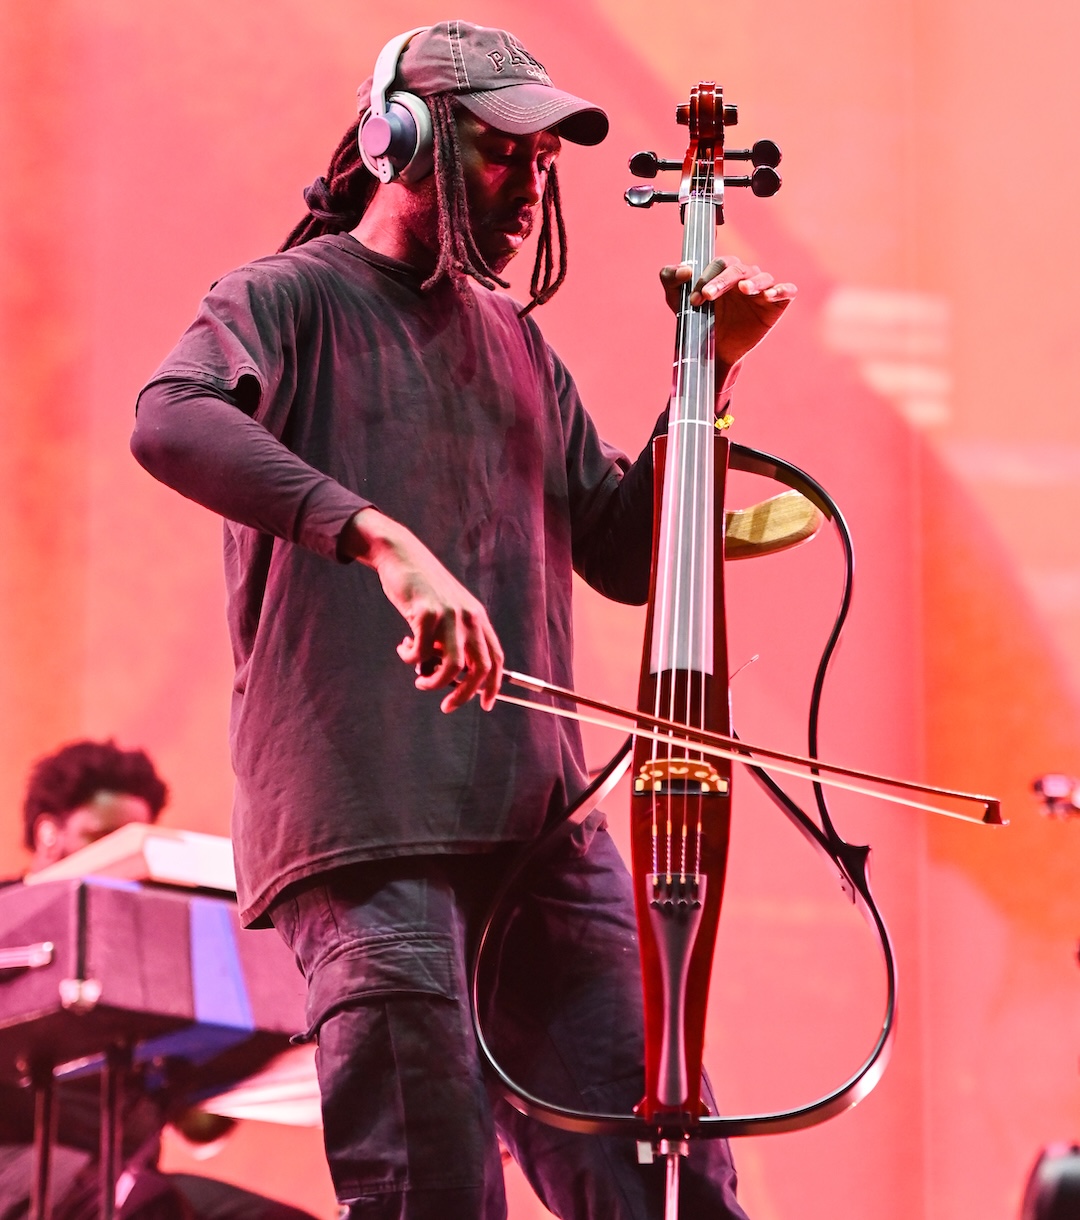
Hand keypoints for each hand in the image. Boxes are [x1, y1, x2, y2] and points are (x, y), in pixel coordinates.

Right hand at [341, 509, 503, 712]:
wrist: (402, 555)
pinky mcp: (426, 612)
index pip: (495, 658)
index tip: (485, 704)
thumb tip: (444, 677)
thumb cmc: (421, 589)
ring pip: (452, 666)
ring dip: (434, 682)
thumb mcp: (444, 613)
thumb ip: (449, 640)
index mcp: (477, 618)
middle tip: (446, 706)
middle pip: (479, 668)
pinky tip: (403, 649)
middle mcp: (469, 616)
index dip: (494, 685)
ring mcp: (450, 614)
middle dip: (464, 694)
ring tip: (420, 681)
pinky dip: (410, 658)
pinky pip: (421, 652)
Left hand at [660, 256, 796, 368]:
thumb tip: (684, 269)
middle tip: (708, 296)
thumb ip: (670, 279)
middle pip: (738, 269)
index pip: (720, 264)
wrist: (713, 351)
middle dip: (722, 281)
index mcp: (725, 272)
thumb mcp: (677, 300)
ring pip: (763, 277)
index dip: (707, 277)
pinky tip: (770, 296)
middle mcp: (745, 277)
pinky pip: (787, 291)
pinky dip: (781, 290)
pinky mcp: (777, 304)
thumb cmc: (698, 320)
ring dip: (753, 282)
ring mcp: (763, 289)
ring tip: (744, 290)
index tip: (695, 298)